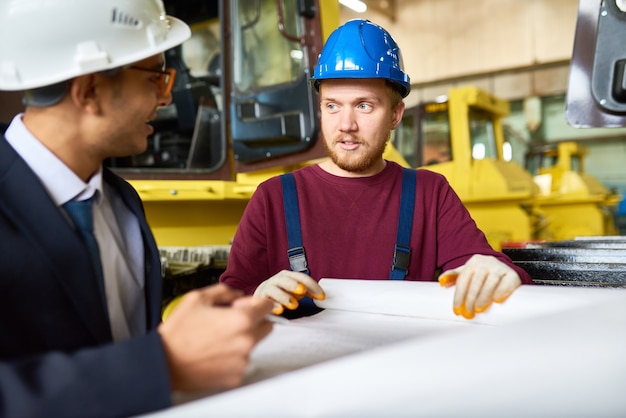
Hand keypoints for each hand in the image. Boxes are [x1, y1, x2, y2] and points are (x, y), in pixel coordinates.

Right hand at [158, 284, 273, 391]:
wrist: (163, 363)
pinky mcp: (235, 377)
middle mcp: (247, 342)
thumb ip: (225, 291)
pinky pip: (241, 362)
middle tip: (231, 322)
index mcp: (241, 320)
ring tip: (216, 340)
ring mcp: (242, 361)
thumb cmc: (178, 331)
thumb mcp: (198, 298)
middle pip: (266, 327)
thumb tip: (239, 294)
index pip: (268, 307)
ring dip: (241, 340)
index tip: (245, 306)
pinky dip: (232, 357)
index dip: (256, 303)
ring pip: (253, 345)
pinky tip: (213, 354)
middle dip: (253, 322)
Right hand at [253, 270, 325, 314]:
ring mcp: (266, 290)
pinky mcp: (260, 300)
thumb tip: (321, 296)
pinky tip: (279, 310)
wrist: (260, 300)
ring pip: (273, 290)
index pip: (301, 277)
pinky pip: (264, 302)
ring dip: (284, 297)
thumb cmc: (280, 296)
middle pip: (284, 279)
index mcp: (287, 276)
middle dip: (294, 284)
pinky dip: (272, 305)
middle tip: (303, 291)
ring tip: (294, 305)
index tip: (322, 296)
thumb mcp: (294, 292)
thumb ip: (305, 291)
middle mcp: (276, 281)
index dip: (312, 285)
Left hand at [438, 254, 520, 319]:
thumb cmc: (482, 273)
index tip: (457, 309)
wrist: (504, 268)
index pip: (463, 279)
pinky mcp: (513, 274)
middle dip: (470, 298)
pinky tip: (497, 299)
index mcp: (473, 263)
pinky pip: (507, 282)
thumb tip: (441, 281)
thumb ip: (453, 276)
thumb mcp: (467, 272)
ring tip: (479, 309)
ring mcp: (500, 267)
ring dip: (484, 297)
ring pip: (490, 282)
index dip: (459, 295)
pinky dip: (502, 291)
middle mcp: (486, 263)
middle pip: (476, 282)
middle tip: (468, 312)